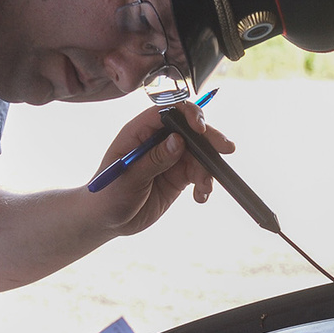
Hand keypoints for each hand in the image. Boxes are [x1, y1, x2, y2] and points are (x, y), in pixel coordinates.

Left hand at [89, 100, 234, 237]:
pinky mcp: (178, 176)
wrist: (106, 221)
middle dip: (209, 139)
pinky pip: (199, 173)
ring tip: (204, 188)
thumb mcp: (128, 178)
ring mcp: (169, 158)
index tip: (200, 128)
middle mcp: (157, 141)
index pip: (167, 112)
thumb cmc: (107, 196)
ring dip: (207, 169)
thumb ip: (153, 159)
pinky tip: (200, 197)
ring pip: (198, 153)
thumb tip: (178, 141)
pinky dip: (205, 184)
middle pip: (189, 130)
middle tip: (227, 149)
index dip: (187, 114)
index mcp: (139, 132)